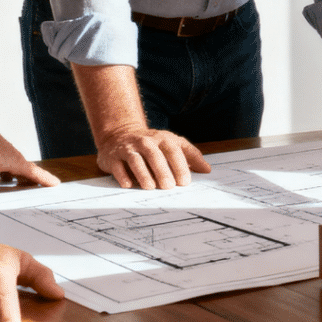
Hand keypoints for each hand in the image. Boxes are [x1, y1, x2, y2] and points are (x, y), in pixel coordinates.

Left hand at [0, 128, 59, 195]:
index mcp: (15, 162)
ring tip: (28, 187)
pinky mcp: (0, 156)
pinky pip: (10, 169)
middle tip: (47, 187)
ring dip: (25, 178)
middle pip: (30, 172)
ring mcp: (8, 157)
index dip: (45, 179)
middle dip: (38, 180)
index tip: (56, 183)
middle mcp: (15, 159)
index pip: (34, 173)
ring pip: (20, 170)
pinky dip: (12, 176)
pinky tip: (6, 181)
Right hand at [96, 124, 210, 188]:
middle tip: (169, 187)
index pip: (174, 151)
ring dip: (143, 173)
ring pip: (136, 159)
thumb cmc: (153, 144)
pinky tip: (128, 185)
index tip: (185, 182)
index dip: (180, 166)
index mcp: (163, 138)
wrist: (121, 134)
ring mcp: (129, 148)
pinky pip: (118, 166)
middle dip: (162, 171)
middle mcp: (146, 141)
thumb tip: (207, 169)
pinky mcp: (114, 156)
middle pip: (155, 155)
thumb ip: (191, 156)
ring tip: (150, 187)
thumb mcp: (173, 144)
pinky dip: (122, 175)